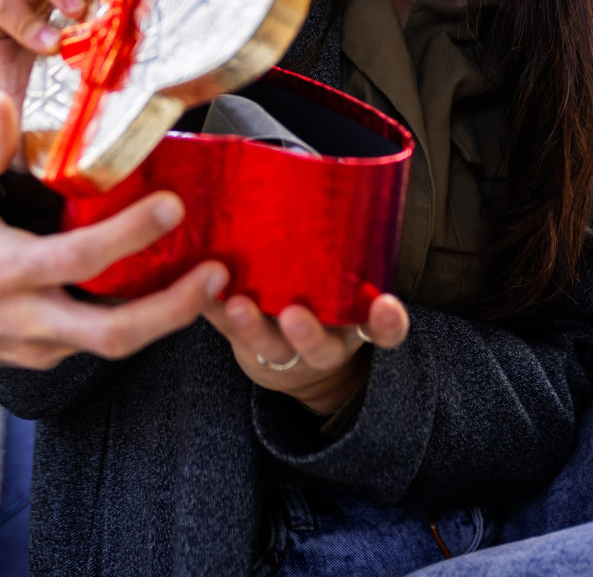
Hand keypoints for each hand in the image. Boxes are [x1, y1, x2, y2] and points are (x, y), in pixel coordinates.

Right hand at [0, 92, 227, 388]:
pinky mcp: (47, 357)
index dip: (129, 236)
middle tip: (220, 275)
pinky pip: (100, 342)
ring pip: (114, 345)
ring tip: (215, 283)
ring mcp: (40, 346)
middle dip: (173, 310)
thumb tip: (7, 100)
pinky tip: (171, 290)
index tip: (173, 206)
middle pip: (113, 334)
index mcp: (7, 273)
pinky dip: (140, 321)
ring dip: (168, 319)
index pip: (79, 259)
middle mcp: (29, 319)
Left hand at [206, 292, 410, 415]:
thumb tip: (366, 226)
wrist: (297, 366)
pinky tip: (203, 293)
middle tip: (294, 315)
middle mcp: (321, 346)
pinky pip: (227, 333)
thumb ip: (361, 282)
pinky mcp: (244, 347)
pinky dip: (213, 314)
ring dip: (252, 327)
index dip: (388, 324)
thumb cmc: (330, 316)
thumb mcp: (354, 307)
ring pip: (268, 346)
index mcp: (355, 331)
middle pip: (319, 347)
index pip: (383, 332)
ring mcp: (280, 352)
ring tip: (237, 306)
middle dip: (307, 334)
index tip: (389, 307)